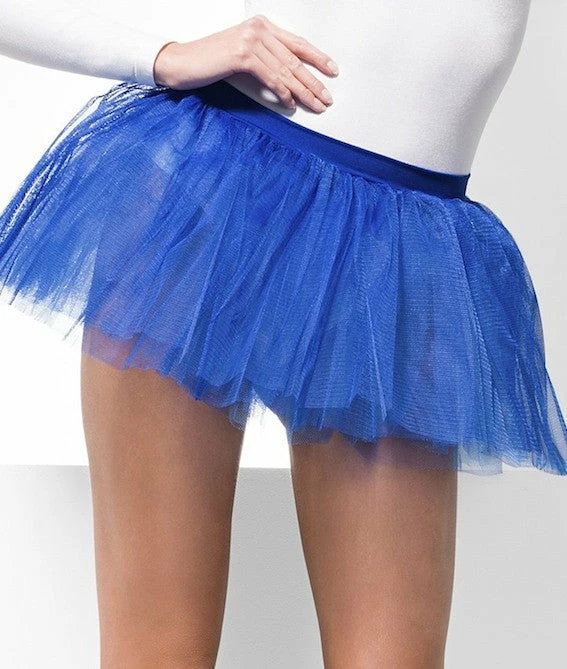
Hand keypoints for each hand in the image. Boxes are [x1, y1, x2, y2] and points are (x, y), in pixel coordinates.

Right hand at [152, 14, 338, 112]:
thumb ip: (266, 62)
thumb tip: (289, 84)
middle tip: (327, 99)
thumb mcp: (243, 58)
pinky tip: (291, 104)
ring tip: (315, 106)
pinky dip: (282, 92)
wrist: (182, 62)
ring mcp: (250, 40)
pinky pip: (270, 77)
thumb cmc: (211, 63)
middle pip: (294, 59)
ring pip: (285, 70)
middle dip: (313, 82)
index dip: (318, 58)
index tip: (332, 72)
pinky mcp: (242, 55)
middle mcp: (259, 29)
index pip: (297, 43)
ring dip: (303, 92)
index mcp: (262, 26)